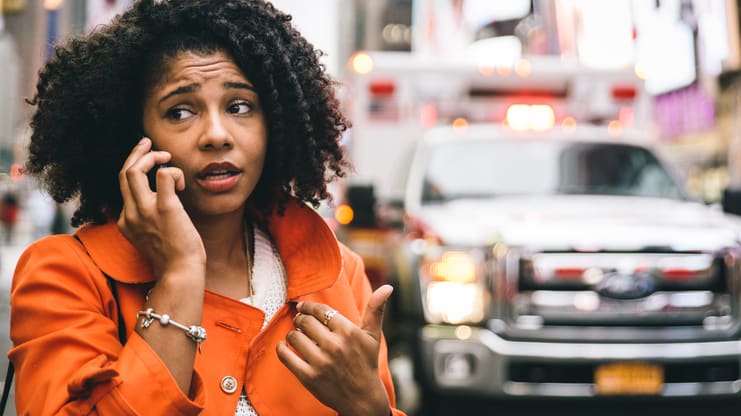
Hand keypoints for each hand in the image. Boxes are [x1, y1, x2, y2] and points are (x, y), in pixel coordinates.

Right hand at [117, 137, 205, 277]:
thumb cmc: (173, 258)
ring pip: (134, 170)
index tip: (145, 159)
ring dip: (150, 157)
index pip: (122, 187)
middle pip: (123, 173)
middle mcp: (130, 214)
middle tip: (148, 143)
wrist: (180, 273)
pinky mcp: (166, 208)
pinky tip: (182, 184)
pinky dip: (173, 172)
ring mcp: (146, 211)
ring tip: (166, 156)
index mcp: (125, 222)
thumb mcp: (152, 237)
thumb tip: (162, 200)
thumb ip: (149, 220)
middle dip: (136, 153)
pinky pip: (164, 175)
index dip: (133, 168)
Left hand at [277, 285, 393, 415]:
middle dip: (299, 318)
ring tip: (295, 334)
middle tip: (299, 320)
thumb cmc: (366, 363)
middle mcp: (334, 345)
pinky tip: (283, 345)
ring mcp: (320, 362)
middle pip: (305, 321)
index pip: (320, 310)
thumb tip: (387, 287)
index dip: (308, 306)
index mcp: (348, 332)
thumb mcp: (372, 336)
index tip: (302, 307)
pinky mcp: (308, 376)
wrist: (362, 398)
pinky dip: (281, 348)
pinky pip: (286, 356)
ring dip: (292, 333)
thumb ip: (376, 309)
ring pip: (294, 336)